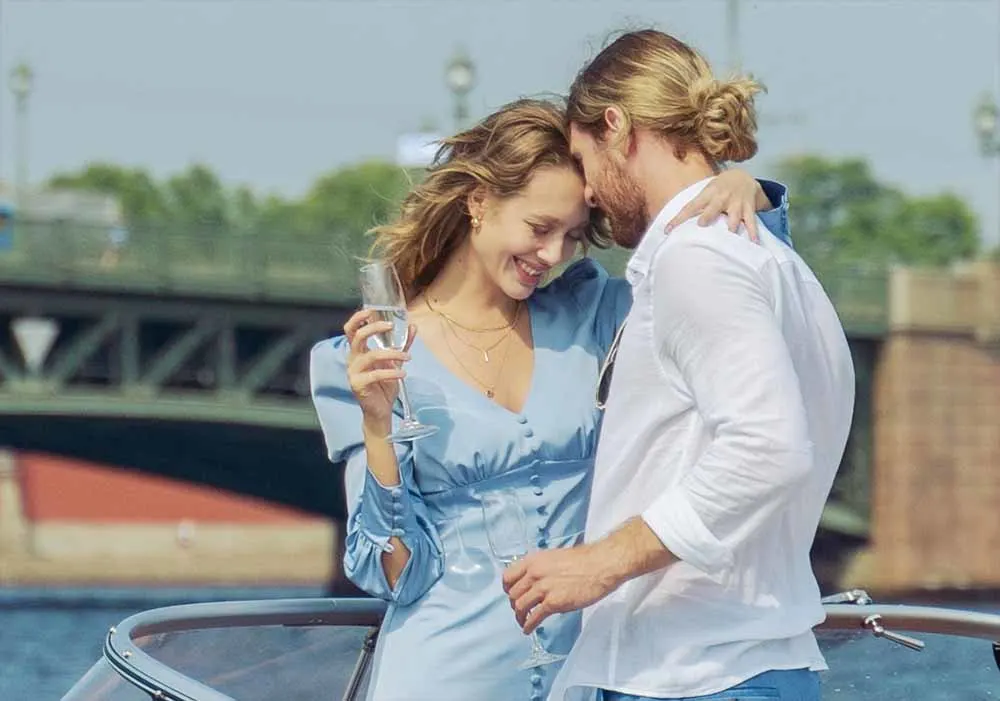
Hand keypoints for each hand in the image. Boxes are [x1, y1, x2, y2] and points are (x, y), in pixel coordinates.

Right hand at [344, 309, 415, 426]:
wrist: (380, 411)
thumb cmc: (384, 385)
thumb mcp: (395, 363)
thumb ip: (402, 345)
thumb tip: (413, 326)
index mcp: (359, 352)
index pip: (351, 330)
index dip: (358, 318)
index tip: (370, 310)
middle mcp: (353, 359)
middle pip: (357, 337)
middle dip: (374, 328)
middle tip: (392, 327)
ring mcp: (353, 372)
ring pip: (371, 355)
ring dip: (392, 354)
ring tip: (408, 357)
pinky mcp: (358, 384)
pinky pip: (375, 374)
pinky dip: (391, 372)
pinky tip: (403, 374)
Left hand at [502, 545, 620, 634]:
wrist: (600, 565)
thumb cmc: (583, 561)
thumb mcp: (554, 558)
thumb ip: (541, 569)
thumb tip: (537, 582)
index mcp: (533, 560)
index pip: (508, 577)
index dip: (508, 589)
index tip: (511, 595)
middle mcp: (534, 574)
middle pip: (513, 594)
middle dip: (514, 605)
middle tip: (520, 610)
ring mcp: (543, 588)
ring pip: (520, 606)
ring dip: (520, 617)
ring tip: (523, 622)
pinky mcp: (553, 603)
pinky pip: (534, 617)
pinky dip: (528, 625)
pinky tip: (529, 629)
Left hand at [666, 169, 768, 241]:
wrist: (742, 177)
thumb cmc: (718, 189)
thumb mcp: (705, 193)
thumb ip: (694, 207)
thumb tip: (673, 225)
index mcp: (707, 194)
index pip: (690, 207)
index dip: (678, 218)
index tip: (668, 230)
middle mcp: (721, 198)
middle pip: (713, 207)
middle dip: (708, 215)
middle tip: (701, 224)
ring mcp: (736, 203)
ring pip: (734, 216)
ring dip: (731, 226)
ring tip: (730, 236)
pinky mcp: (748, 208)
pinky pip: (751, 221)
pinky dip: (753, 232)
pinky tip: (754, 242)